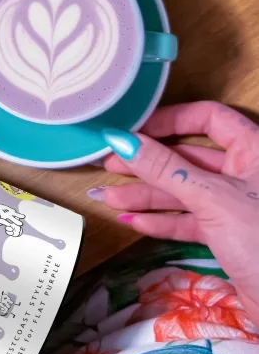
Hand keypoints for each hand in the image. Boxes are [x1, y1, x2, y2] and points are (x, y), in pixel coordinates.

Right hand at [88, 102, 258, 325]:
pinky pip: (187, 221)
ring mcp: (233, 206)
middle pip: (186, 158)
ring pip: (183, 193)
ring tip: (108, 198)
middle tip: (110, 166)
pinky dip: (161, 222)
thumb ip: (166, 169)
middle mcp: (243, 173)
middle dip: (146, 164)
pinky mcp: (226, 236)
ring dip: (145, 196)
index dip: (168, 121)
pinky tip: (133, 221)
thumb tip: (122, 141)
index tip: (132, 132)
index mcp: (253, 150)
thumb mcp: (212, 198)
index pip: (207, 118)